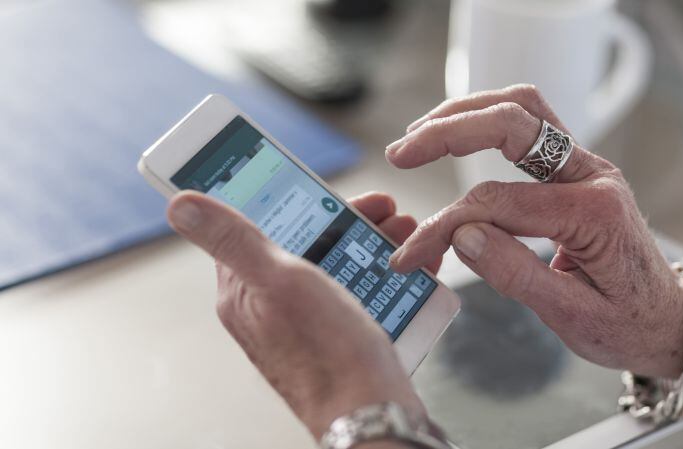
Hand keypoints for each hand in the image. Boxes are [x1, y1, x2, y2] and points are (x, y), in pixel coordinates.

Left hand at [167, 191, 431, 438]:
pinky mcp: (338, 334)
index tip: (320, 183)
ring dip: (371, 243)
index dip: (289, 200)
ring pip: (338, 263)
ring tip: (405, 235)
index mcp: (245, 291)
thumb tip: (181, 204)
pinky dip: (383, 273)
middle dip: (346, 220)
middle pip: (306, 242)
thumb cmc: (327, 355)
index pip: (257, 227)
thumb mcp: (279, 282)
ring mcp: (307, 320)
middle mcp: (272, 305)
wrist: (374, 416)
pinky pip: (359, 289)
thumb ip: (233, 240)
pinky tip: (407, 267)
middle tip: (382, 210)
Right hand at [386, 84, 682, 378]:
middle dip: (449, 132)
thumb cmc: (627, 323)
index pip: (499, 203)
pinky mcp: (574, 168)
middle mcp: (593, 174)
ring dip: (467, 112)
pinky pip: (530, 124)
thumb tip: (461, 236)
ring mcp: (586, 165)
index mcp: (595, 212)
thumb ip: (516, 273)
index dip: (446, 225)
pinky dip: (487, 120)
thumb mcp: (572, 316)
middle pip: (514, 123)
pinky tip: (455, 133)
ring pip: (523, 109)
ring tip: (420, 132)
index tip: (409, 254)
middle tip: (401, 152)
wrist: (668, 318)